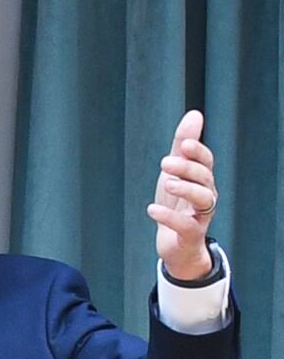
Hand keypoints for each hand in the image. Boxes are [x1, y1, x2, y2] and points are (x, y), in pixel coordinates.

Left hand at [146, 110, 216, 279]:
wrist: (175, 244)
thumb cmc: (177, 203)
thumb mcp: (176, 172)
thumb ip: (182, 145)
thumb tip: (195, 114)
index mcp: (202, 179)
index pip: (206, 161)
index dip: (197, 152)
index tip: (183, 144)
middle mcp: (206, 196)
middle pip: (205, 178)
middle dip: (187, 168)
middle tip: (165, 163)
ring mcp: (200, 216)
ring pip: (204, 200)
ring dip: (186, 189)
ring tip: (167, 184)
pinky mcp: (191, 235)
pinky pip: (187, 226)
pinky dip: (169, 217)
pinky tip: (152, 209)